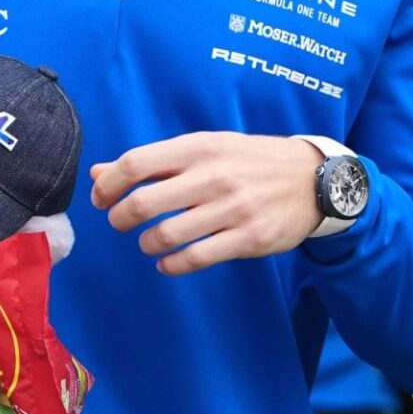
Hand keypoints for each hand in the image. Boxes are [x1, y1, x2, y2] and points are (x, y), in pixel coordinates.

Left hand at [90, 132, 323, 274]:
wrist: (312, 178)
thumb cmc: (250, 161)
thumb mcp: (206, 148)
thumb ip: (155, 162)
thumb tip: (100, 172)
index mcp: (199, 148)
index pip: (135, 163)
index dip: (108, 185)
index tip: (101, 198)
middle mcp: (213, 175)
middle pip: (143, 203)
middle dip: (119, 218)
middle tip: (120, 223)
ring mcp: (232, 208)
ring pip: (167, 235)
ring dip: (147, 244)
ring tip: (148, 243)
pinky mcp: (248, 238)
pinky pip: (196, 258)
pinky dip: (172, 265)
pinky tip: (168, 263)